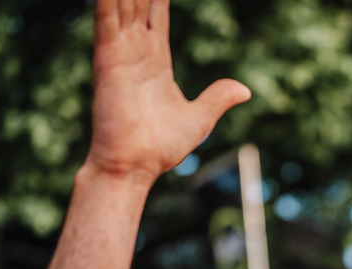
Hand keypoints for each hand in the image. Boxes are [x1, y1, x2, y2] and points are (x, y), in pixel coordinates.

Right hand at [87, 0, 250, 182]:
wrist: (136, 167)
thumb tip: (244, 89)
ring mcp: (120, 52)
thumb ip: (217, 98)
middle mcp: (135, 50)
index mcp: (155, 59)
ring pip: (122, 3)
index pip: (157, 12)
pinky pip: (107, 20)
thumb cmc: (161, 147)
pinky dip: (108, 0)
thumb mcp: (200, 119)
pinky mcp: (109, 61)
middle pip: (139, 0)